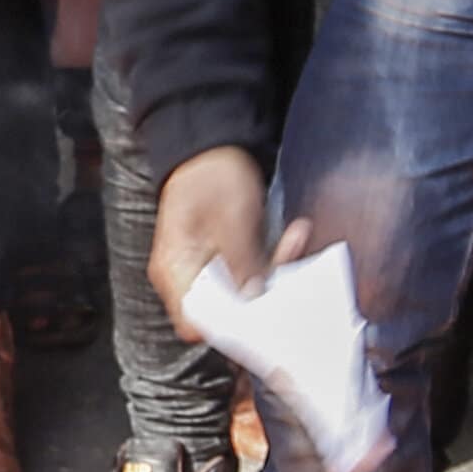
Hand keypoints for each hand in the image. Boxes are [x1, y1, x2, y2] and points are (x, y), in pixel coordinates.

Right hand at [149, 146, 299, 338]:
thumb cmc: (212, 174)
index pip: (193, 320)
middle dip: (263, 298)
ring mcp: (207, 269)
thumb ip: (242, 261)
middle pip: (224, 311)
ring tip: (298, 237)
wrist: (210, 145)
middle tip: (292, 279)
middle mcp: (186, 276)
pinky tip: (294, 233)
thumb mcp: (232, 216)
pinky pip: (252, 273)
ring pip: (244, 293)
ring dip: (275, 272)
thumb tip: (255, 300)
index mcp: (174, 269)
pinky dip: (274, 258)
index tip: (262, 317)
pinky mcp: (226, 261)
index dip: (227, 327)